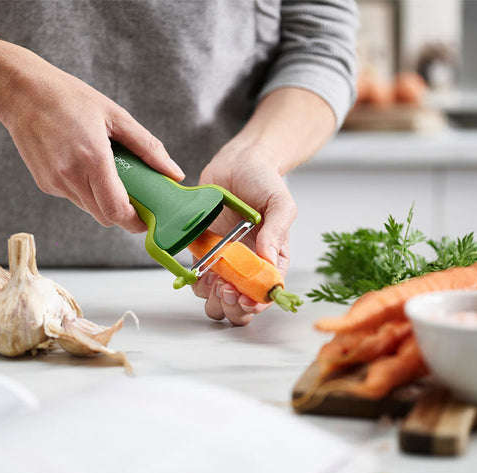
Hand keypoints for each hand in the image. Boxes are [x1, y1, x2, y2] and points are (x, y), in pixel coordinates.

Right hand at [0, 57, 184, 232]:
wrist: (21, 92)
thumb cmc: (70, 98)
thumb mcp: (116, 116)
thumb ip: (148, 147)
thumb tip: (174, 173)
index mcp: (93, 160)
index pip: (117, 211)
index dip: (135, 222)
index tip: (148, 217)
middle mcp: (71, 177)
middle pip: (106, 217)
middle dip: (124, 214)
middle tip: (137, 196)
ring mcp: (55, 183)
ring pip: (90, 209)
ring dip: (104, 201)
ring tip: (109, 173)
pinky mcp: (45, 184)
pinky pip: (74, 197)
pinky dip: (86, 190)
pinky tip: (84, 165)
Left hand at [191, 141, 296, 325]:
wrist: (238, 162)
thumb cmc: (264, 181)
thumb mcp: (280, 203)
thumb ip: (276, 230)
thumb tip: (268, 257)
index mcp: (272, 259)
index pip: (266, 294)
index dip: (256, 304)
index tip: (244, 298)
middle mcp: (248, 266)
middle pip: (241, 306)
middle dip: (233, 307)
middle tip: (226, 289)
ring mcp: (225, 262)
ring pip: (217, 299)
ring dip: (213, 298)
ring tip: (214, 280)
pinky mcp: (203, 253)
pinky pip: (198, 280)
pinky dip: (196, 282)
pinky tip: (201, 270)